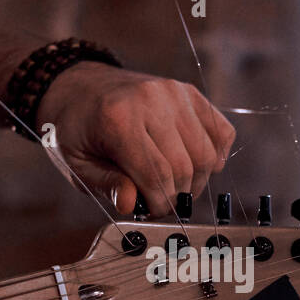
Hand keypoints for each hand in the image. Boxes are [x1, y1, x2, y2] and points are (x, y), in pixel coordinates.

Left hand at [35, 62, 234, 216]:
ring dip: (196, 180)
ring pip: (206, 154)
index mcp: (117, 118)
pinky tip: (197, 165)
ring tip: (176, 186)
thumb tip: (130, 204)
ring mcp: (174, 93)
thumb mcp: (78, 162)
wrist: (82, 87)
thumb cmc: (78, 129)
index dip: (160, 204)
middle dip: (176, 196)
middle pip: (184, 167)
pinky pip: (221, 131)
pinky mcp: (189, 92)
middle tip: (161, 202)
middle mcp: (151, 100)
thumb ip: (106, 184)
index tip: (152, 212)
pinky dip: (216, 155)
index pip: (156, 175)